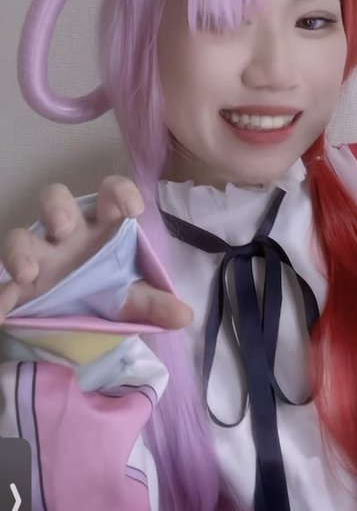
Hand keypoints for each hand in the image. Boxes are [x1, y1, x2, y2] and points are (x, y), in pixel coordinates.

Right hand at [0, 176, 191, 327]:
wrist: (80, 319)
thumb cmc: (110, 291)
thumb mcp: (132, 299)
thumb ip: (155, 303)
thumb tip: (184, 315)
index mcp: (102, 226)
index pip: (110, 193)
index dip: (119, 192)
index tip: (132, 209)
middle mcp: (67, 232)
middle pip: (55, 199)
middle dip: (57, 207)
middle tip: (64, 228)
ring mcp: (39, 254)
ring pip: (20, 235)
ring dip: (20, 250)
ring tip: (29, 273)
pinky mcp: (17, 281)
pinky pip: (1, 281)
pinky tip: (2, 308)